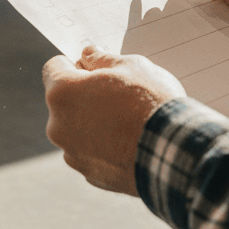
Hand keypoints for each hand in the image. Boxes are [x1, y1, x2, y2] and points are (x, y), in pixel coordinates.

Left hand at [42, 45, 185, 195]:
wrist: (175, 152)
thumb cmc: (151, 103)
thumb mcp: (131, 65)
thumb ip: (102, 58)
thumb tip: (88, 54)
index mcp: (62, 93)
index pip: (53, 68)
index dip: (76, 64)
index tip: (96, 69)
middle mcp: (58, 126)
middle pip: (65, 100)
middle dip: (85, 95)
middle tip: (119, 94)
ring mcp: (73, 153)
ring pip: (78, 128)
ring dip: (94, 122)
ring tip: (128, 120)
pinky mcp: (91, 175)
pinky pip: (92, 152)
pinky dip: (105, 146)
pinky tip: (130, 141)